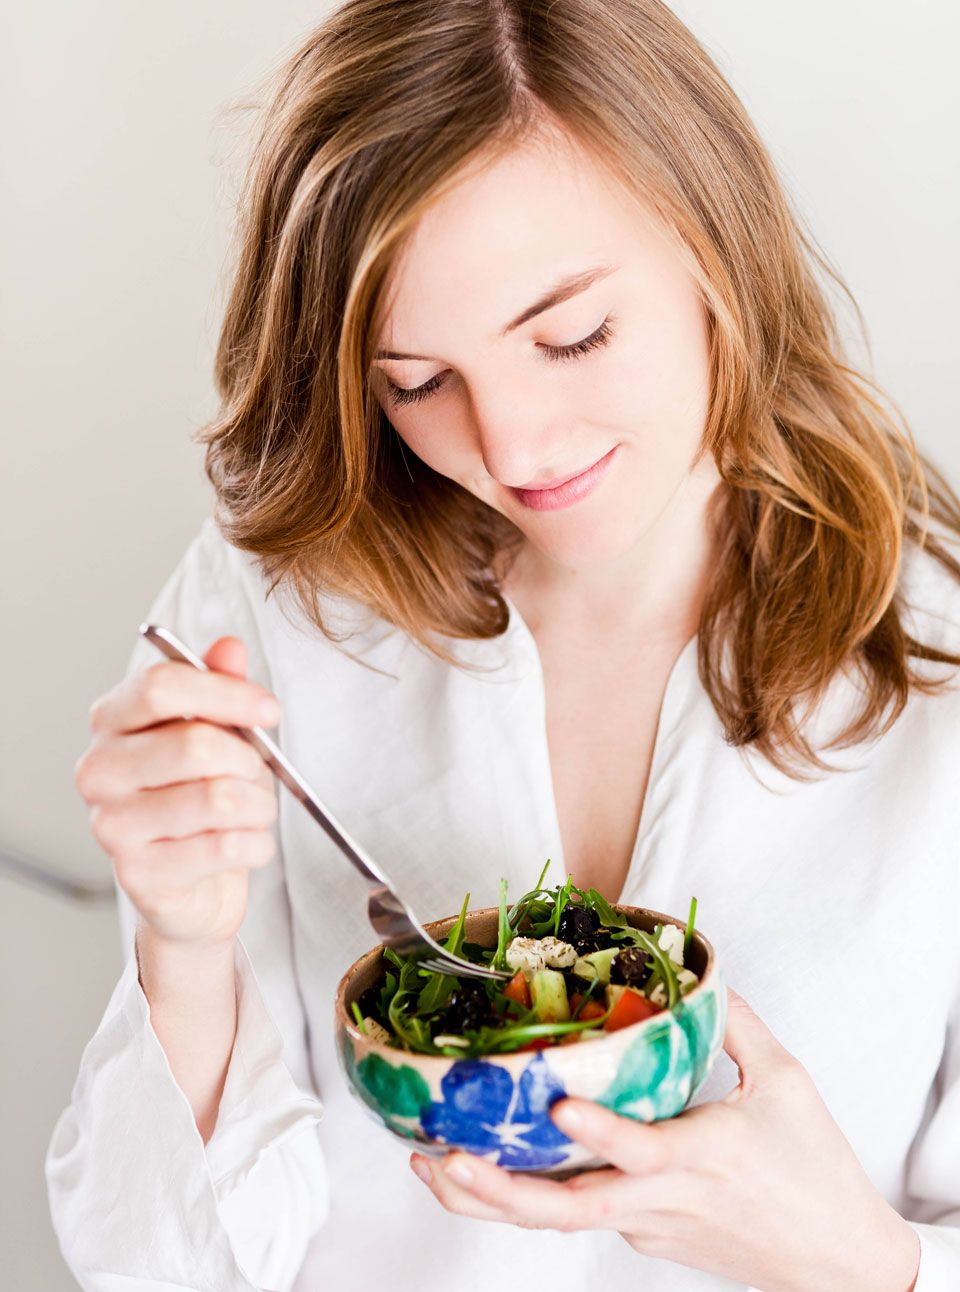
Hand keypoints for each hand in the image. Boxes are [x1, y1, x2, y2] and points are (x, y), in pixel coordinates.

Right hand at [76, 636, 281, 946]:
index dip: (226, 693)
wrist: (193, 884)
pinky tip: (249, 844)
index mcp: (112, 721)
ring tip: (256, 811)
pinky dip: (256, 844)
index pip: (161, 686)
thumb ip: (219, 687)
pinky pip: (223, 847)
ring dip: (259, 806)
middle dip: (250, 760)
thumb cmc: (202, 797)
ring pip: (217, 799)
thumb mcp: (216, 732)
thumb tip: (228, 648)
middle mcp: (99, 770)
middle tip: (262, 773)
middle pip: (194, 744)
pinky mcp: (137, 873)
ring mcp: (111, 824)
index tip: (270, 709)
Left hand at [410, 987, 920, 1291]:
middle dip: (498, 1190)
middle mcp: (662, 1201)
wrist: (843, 1268)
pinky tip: (498, 1163)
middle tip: (440, 1158)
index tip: (556, 1107)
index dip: (598, 1132)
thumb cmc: (817, 1175)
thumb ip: (737, 1025)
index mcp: (701, 1158)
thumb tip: (702, 976)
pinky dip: (535, 1194)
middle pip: (569, 1209)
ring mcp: (649, 1228)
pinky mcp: (648, 1239)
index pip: (640, 1150)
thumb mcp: (788, 1084)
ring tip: (435, 1166)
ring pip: (562, 1218)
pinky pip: (584, 1213)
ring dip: (494, 1198)